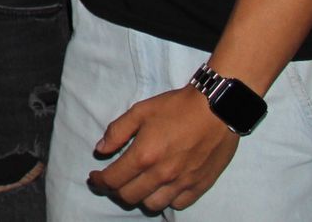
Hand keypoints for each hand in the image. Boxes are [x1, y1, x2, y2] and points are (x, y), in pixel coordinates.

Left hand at [87, 86, 239, 211]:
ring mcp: (182, 183)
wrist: (216, 109)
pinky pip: (178, 204)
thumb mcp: (140, 111)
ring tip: (138, 184)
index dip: (99, 181)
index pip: (113, 180)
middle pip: (129, 197)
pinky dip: (166, 199)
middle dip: (115, 190)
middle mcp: (162, 174)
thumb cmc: (176, 107)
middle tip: (114, 180)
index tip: (95, 177)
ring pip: (152, 205)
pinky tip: (162, 187)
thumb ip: (117, 132)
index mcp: (144, 156)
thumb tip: (100, 149)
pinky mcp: (200, 186)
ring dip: (140, 197)